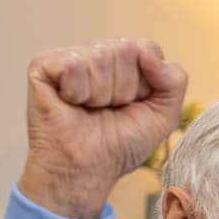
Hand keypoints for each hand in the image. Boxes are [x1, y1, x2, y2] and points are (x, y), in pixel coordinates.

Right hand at [18, 39, 187, 218]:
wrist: (86, 170)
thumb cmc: (121, 144)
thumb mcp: (164, 115)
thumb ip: (174, 80)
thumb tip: (149, 54)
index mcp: (125, 61)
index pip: (147, 48)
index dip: (146, 84)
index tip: (133, 106)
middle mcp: (97, 53)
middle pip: (126, 50)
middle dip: (125, 90)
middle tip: (108, 110)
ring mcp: (70, 56)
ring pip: (101, 57)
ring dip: (101, 95)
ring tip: (89, 109)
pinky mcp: (43, 64)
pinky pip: (74, 65)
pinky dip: (78, 92)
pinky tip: (70, 103)